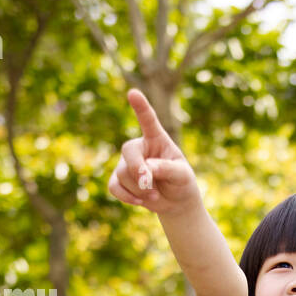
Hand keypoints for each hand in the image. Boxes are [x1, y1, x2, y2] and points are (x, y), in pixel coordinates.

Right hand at [108, 89, 199, 213]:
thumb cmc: (182, 183)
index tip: (133, 93)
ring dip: (140, 189)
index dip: (141, 107)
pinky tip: (139, 202)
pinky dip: (126, 197)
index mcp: (157, 139)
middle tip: (149, 184)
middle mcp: (140, 148)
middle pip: (128, 151)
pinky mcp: (120, 179)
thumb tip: (148, 168)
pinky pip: (114, 186)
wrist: (176, 202)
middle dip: (138, 170)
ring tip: (155, 195)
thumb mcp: (182, 176)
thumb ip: (167, 169)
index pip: (148, 121)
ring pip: (123, 173)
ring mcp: (128, 163)